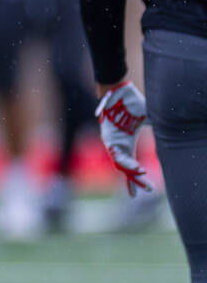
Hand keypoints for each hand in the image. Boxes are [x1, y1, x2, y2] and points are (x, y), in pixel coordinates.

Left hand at [96, 81, 152, 196]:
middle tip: (148, 189)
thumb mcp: (149, 118)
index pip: (132, 165)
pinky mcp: (107, 136)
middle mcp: (118, 145)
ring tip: (143, 177)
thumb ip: (159, 126)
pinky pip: (115, 153)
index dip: (137, 178)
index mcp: (127, 143)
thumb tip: (175, 129)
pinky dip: (126, 161)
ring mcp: (111, 141)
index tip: (146, 191)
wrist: (120, 91)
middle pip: (125, 168)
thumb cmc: (132, 103)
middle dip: (136, 180)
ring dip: (131, 171)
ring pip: (119, 163)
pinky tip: (136, 168)